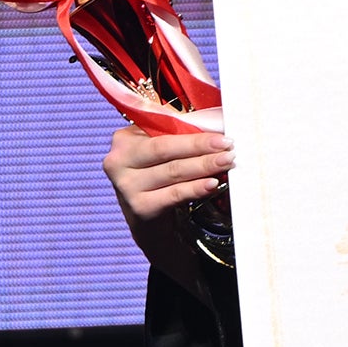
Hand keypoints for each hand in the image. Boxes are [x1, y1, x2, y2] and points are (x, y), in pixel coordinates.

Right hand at [102, 126, 233, 292]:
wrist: (149, 220)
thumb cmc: (159, 176)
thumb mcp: (162, 152)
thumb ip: (180, 135)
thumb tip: (217, 126)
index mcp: (124, 140)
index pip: (162, 132)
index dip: (194, 133)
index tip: (222, 135)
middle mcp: (118, 162)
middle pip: (165, 150)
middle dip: (201, 147)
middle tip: (229, 148)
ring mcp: (126, 186)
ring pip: (173, 171)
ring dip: (204, 166)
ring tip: (227, 162)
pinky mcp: (139, 208)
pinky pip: (173, 194)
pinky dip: (195, 188)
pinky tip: (213, 184)